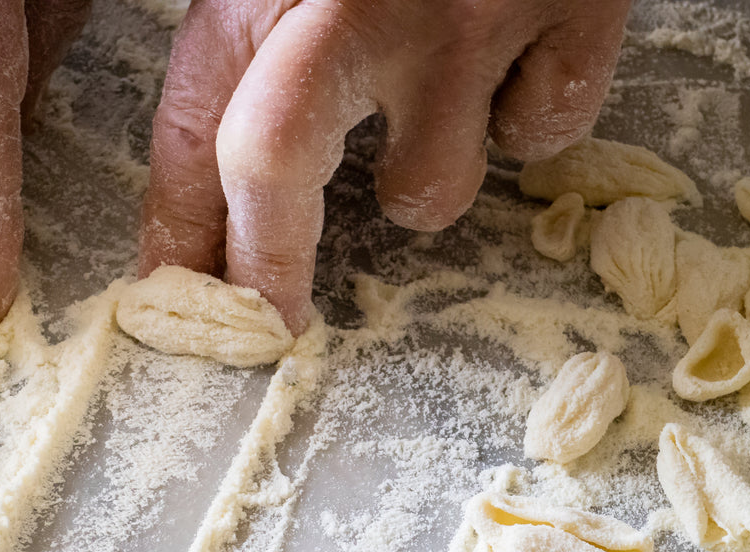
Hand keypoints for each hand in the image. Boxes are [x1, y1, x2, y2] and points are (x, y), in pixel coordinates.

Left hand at [139, 0, 631, 333]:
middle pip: (277, 164)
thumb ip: (237, 13)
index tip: (173, 300)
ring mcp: (472, 10)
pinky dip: (529, 121)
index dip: (178, 229)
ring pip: (432, 189)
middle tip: (272, 323)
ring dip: (422, 180)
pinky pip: (544, 132)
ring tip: (432, 114)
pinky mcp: (576, 5)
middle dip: (267, 266)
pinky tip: (519, 65)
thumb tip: (210, 145)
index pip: (195, 126)